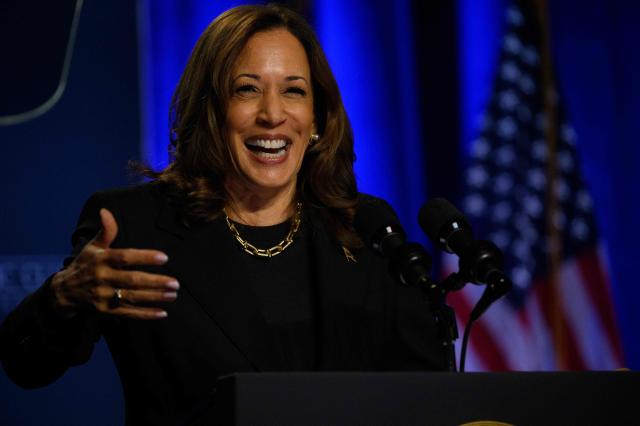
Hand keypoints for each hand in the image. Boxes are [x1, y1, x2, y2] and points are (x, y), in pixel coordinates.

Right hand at [49, 208, 178, 319]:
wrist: (63, 292)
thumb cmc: (85, 265)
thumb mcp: (93, 247)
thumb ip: (105, 231)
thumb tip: (105, 211)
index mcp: (101, 259)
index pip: (125, 256)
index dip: (145, 257)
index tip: (165, 257)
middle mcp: (102, 278)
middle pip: (132, 280)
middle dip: (155, 282)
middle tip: (175, 282)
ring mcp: (103, 296)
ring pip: (133, 297)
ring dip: (155, 297)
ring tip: (173, 294)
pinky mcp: (106, 311)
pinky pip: (128, 314)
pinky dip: (145, 314)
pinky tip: (163, 313)